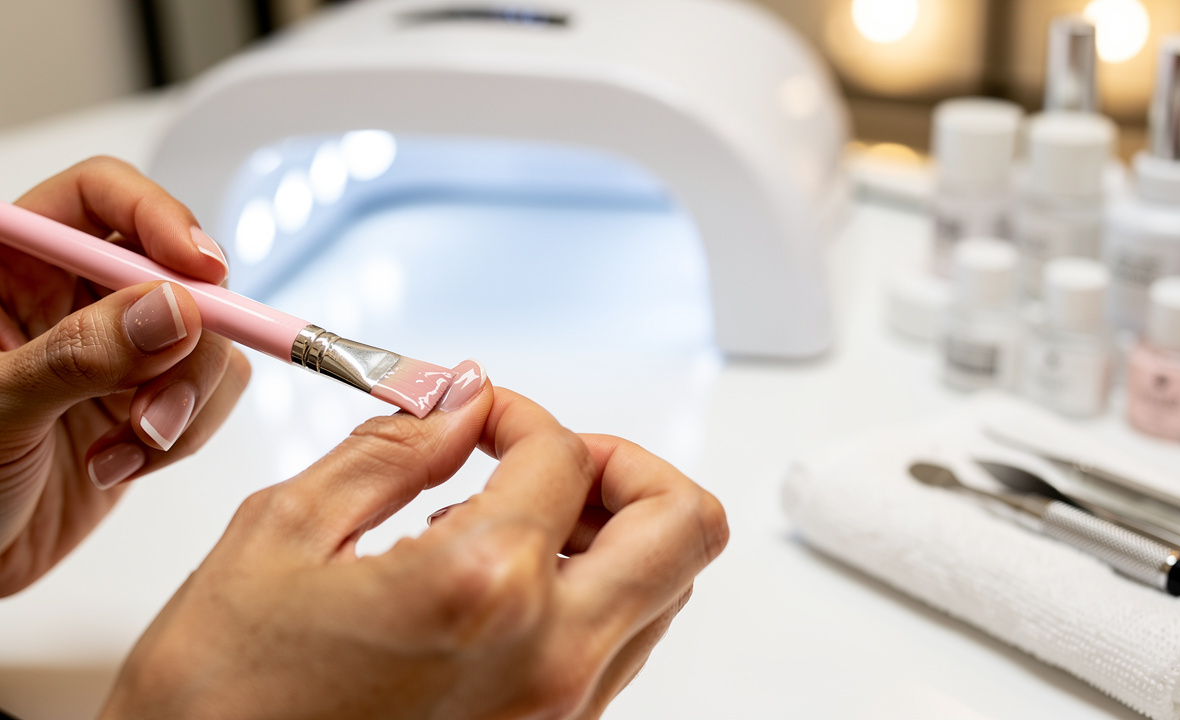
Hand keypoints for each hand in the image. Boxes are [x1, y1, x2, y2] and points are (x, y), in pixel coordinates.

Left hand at [0, 157, 248, 594]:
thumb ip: (79, 354)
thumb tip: (175, 307)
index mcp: (11, 264)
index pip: (99, 194)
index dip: (158, 217)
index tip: (201, 274)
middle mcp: (69, 294)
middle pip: (172, 269)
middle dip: (187, 339)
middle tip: (163, 401)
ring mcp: (116, 349)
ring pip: (205, 336)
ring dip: (187, 398)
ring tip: (134, 449)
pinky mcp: (149, 402)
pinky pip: (208, 395)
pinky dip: (185, 436)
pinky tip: (122, 466)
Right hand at [101, 385, 728, 719]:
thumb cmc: (220, 694)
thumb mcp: (285, 534)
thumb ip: (393, 450)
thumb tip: (457, 398)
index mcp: (483, 587)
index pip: (564, 455)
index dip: (517, 413)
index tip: (473, 415)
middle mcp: (549, 658)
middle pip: (686, 526)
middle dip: (625, 467)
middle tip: (547, 460)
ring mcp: (559, 711)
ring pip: (662, 589)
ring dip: (610, 531)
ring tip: (511, 520)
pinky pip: (616, 645)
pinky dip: (584, 592)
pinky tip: (494, 584)